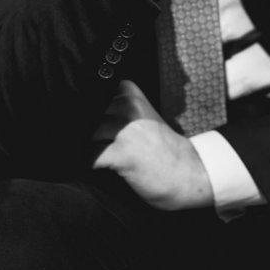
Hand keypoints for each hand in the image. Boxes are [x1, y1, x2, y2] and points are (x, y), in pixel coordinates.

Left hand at [90, 81, 213, 210]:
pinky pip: (91, 157)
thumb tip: (81, 114)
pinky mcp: (123, 154)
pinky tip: (99, 168)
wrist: (189, 174)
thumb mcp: (144, 119)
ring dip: (90, 147)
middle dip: (88, 130)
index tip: (92, 120)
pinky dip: (90, 165)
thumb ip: (119, 111)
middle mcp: (129, 108)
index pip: (95, 95)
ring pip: (88, 134)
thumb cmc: (164, 149)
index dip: (91, 110)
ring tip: (102, 158)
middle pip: (88, 115)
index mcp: (133, 96)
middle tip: (99, 145)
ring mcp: (126, 130)